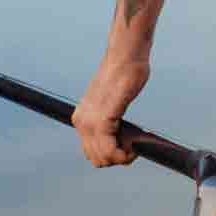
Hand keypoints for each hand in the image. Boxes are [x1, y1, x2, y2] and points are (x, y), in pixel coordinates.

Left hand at [73, 51, 149, 167]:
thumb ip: (110, 120)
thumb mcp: (111, 102)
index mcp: (82, 119)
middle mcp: (81, 122)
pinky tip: (134, 146)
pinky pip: (109, 149)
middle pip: (97, 159)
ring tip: (134, 146)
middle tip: (133, 147)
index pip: (92, 152)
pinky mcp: (102, 119)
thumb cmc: (124, 74)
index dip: (112, 155)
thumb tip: (119, 137)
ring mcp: (90, 121)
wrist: (126, 56)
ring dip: (121, 157)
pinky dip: (124, 154)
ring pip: (103, 158)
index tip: (128, 147)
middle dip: (117, 158)